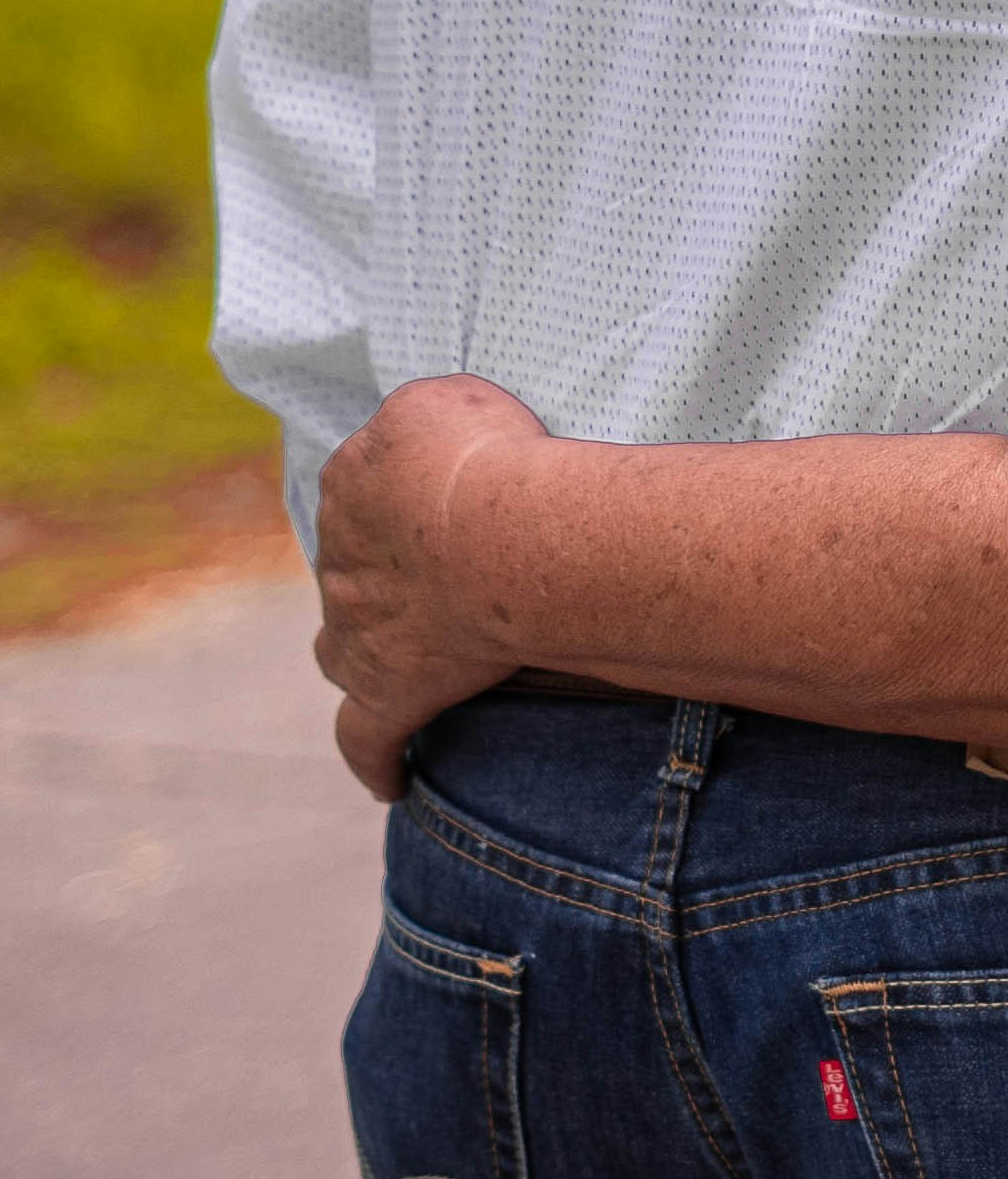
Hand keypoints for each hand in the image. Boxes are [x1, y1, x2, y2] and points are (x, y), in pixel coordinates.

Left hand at [314, 374, 548, 801]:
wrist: (498, 535)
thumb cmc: (485, 457)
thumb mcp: (445, 398)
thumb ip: (418, 416)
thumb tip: (418, 438)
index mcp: (351, 483)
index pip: (369, 484)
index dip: (418, 491)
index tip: (462, 494)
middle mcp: (340, 561)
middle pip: (354, 567)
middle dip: (389, 569)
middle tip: (453, 568)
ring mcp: (356, 633)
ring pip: (344, 646)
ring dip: (367, 647)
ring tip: (410, 651)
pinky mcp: (387, 692)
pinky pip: (366, 735)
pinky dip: (376, 759)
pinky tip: (392, 780)